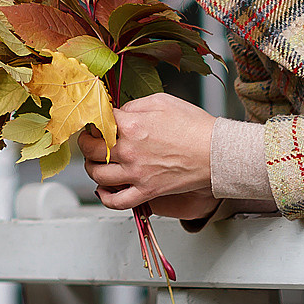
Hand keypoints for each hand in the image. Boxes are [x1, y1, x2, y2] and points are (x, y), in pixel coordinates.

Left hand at [80, 92, 219, 219]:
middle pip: (91, 149)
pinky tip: (103, 189)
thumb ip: (134, 105)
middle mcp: (129, 150)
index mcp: (131, 125)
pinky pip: (116, 201)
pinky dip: (105, 197)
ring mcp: (136, 173)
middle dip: (86, 143)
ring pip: (97, 175)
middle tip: (91, 140)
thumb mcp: (162, 101)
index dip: (94, 120)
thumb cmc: (194, 125)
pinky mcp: (147, 191)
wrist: (216, 152)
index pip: (97, 122)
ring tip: (96, 162)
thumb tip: (118, 112)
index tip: (96, 122)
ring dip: (91, 167)